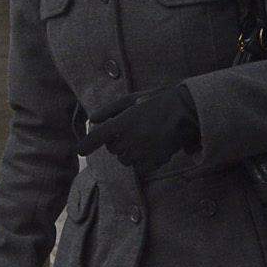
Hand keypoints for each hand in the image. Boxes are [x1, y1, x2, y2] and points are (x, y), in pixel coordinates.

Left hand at [79, 85, 199, 172]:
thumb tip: (92, 120)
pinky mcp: (154, 161)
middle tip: (132, 129)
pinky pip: (139, 167)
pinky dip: (142, 160)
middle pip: (113, 149)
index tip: (80, 151)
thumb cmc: (158, 101)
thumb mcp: (132, 99)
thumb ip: (110, 110)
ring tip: (144, 137)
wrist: (186, 110)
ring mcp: (142, 151)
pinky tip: (151, 147)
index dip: (87, 145)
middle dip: (117, 141)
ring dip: (129, 152)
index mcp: (123, 122)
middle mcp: (130, 138)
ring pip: (125, 160)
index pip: (98, 137)